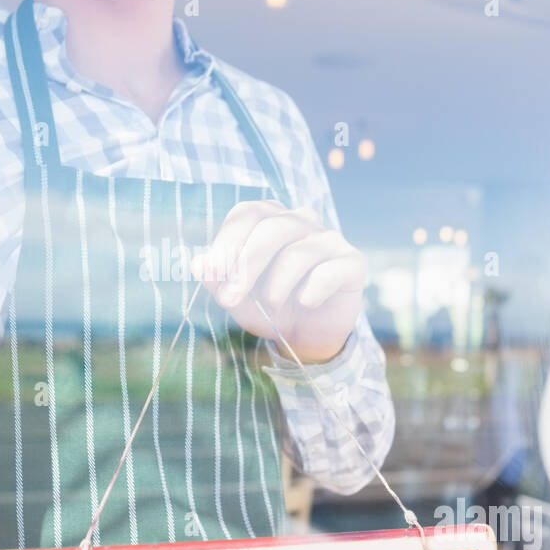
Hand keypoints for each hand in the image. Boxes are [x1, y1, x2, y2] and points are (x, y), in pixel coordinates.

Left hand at [189, 199, 366, 363]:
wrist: (308, 334)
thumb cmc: (269, 306)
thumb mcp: (238, 297)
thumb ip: (217, 280)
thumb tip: (197, 265)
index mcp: (270, 218)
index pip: (246, 214)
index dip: (227, 242)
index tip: (211, 274)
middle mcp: (301, 220)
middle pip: (272, 229)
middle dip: (245, 266)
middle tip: (229, 299)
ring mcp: (329, 239)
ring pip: (298, 253)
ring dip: (276, 286)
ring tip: (270, 307)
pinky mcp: (352, 262)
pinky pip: (328, 272)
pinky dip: (310, 292)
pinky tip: (304, 304)